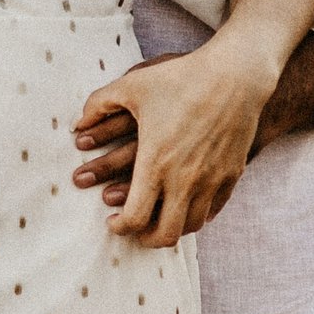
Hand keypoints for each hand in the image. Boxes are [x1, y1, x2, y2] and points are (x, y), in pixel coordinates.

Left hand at [73, 36, 279, 248]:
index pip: (133, 217)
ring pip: (191, 226)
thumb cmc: (181, 77)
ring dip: (172, 229)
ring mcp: (211, 180)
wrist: (236, 74)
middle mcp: (184, 180)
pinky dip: (198, 215)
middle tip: (136, 230)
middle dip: (144, 238)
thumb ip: (98, 104)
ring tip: (160, 220)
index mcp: (154, 164)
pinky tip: (189, 207)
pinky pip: (214, 209)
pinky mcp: (232, 174)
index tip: (112, 221)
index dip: (119, 227)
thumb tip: (77, 124)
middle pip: (164, 234)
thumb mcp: (133, 85)